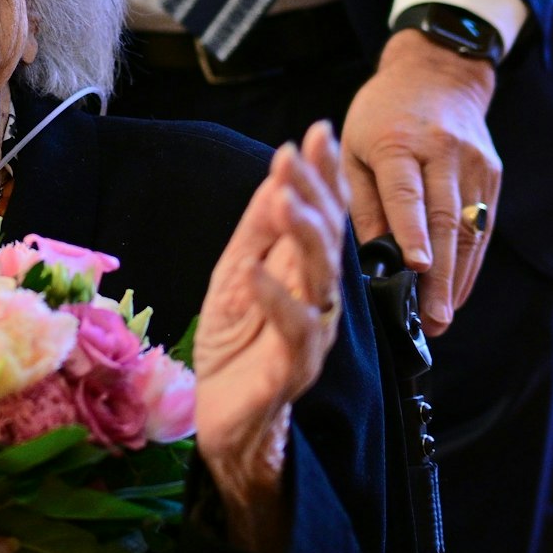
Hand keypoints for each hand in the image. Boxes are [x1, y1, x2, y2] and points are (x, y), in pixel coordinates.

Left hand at [192, 121, 351, 552]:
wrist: (226, 422)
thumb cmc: (236, 347)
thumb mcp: (236, 277)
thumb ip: (257, 231)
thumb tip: (276, 175)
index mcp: (305, 276)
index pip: (321, 217)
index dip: (320, 176)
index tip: (318, 131)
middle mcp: (318, 300)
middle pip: (326, 240)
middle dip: (316, 194)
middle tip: (303, 152)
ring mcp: (311, 335)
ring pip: (319, 280)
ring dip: (302, 237)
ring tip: (284, 200)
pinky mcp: (291, 370)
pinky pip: (292, 331)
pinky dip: (274, 299)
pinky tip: (256, 270)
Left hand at [340, 29, 498, 334]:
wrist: (437, 74)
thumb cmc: (378, 116)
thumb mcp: (351, 148)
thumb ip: (354, 199)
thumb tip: (361, 254)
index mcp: (399, 143)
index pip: (407, 193)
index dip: (411, 231)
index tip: (414, 268)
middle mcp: (444, 153)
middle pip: (445, 218)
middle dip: (439, 274)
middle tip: (431, 319)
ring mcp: (476, 164)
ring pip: (470, 228)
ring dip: (458, 277)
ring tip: (441, 317)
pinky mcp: (493, 175)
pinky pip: (484, 226)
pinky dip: (471, 262)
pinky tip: (456, 292)